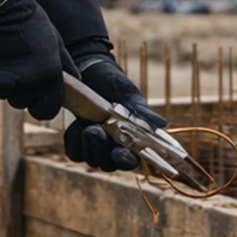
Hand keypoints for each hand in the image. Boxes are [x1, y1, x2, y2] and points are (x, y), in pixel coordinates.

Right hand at [0, 0, 65, 119]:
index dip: (43, 103)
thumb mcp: (55, 40)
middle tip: (20, 65)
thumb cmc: (29, 20)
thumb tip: (77, 81)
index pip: (47, 111)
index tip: (39, 94)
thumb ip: (66, 65)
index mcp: (48, 77)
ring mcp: (2, 83)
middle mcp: (26, 84)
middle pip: (23, 103)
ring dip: (5, 82)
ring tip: (6, 56)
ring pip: (4, 94)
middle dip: (22, 90)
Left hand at [63, 54, 163, 171]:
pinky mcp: (78, 141)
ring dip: (88, 143)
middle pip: (107, 164)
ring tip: (87, 123)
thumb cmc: (114, 84)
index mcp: (132, 140)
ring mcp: (94, 146)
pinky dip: (74, 139)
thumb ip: (142, 112)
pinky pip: (74, 152)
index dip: (125, 161)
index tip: (119, 152)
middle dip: (101, 148)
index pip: (130, 161)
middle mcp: (113, 147)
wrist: (90, 72)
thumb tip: (162, 124)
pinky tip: (77, 124)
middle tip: (95, 129)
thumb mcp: (129, 96)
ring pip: (89, 159)